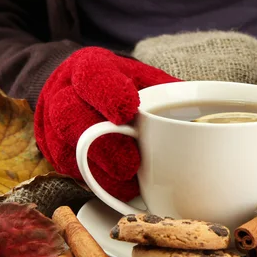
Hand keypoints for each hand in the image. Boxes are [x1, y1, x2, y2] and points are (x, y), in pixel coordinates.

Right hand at [34, 48, 178, 200]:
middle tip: (133, 164)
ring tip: (131, 183)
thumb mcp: (142, 76)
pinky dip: (97, 184)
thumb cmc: (119, 84)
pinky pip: (68, 171)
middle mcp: (64, 94)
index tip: (129, 109)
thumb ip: (165, 90)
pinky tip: (121, 189)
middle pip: (68, 116)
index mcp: (90, 67)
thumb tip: (203, 112)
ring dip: (100, 172)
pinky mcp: (54, 153)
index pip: (92, 74)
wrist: (75, 90)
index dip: (108, 92)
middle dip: (102, 145)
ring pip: (63, 149)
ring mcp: (53, 125)